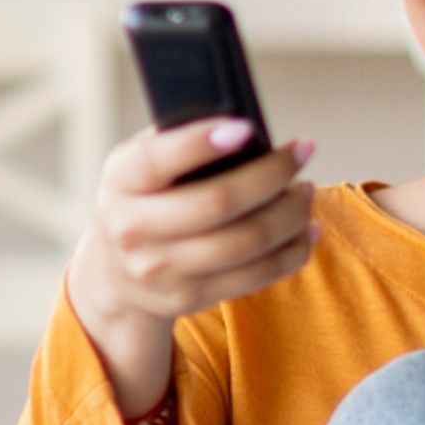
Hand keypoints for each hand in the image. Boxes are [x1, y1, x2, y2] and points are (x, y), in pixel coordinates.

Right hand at [81, 119, 317, 326]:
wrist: (116, 274)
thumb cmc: (144, 199)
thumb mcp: (139, 166)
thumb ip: (177, 144)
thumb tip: (245, 128)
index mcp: (122, 180)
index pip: (159, 159)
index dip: (201, 141)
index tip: (246, 128)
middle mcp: (134, 228)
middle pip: (219, 201)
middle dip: (272, 174)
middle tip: (302, 153)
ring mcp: (162, 269)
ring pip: (246, 242)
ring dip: (290, 213)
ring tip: (306, 191)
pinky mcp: (191, 296)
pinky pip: (256, 275)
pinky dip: (292, 251)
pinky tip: (307, 229)